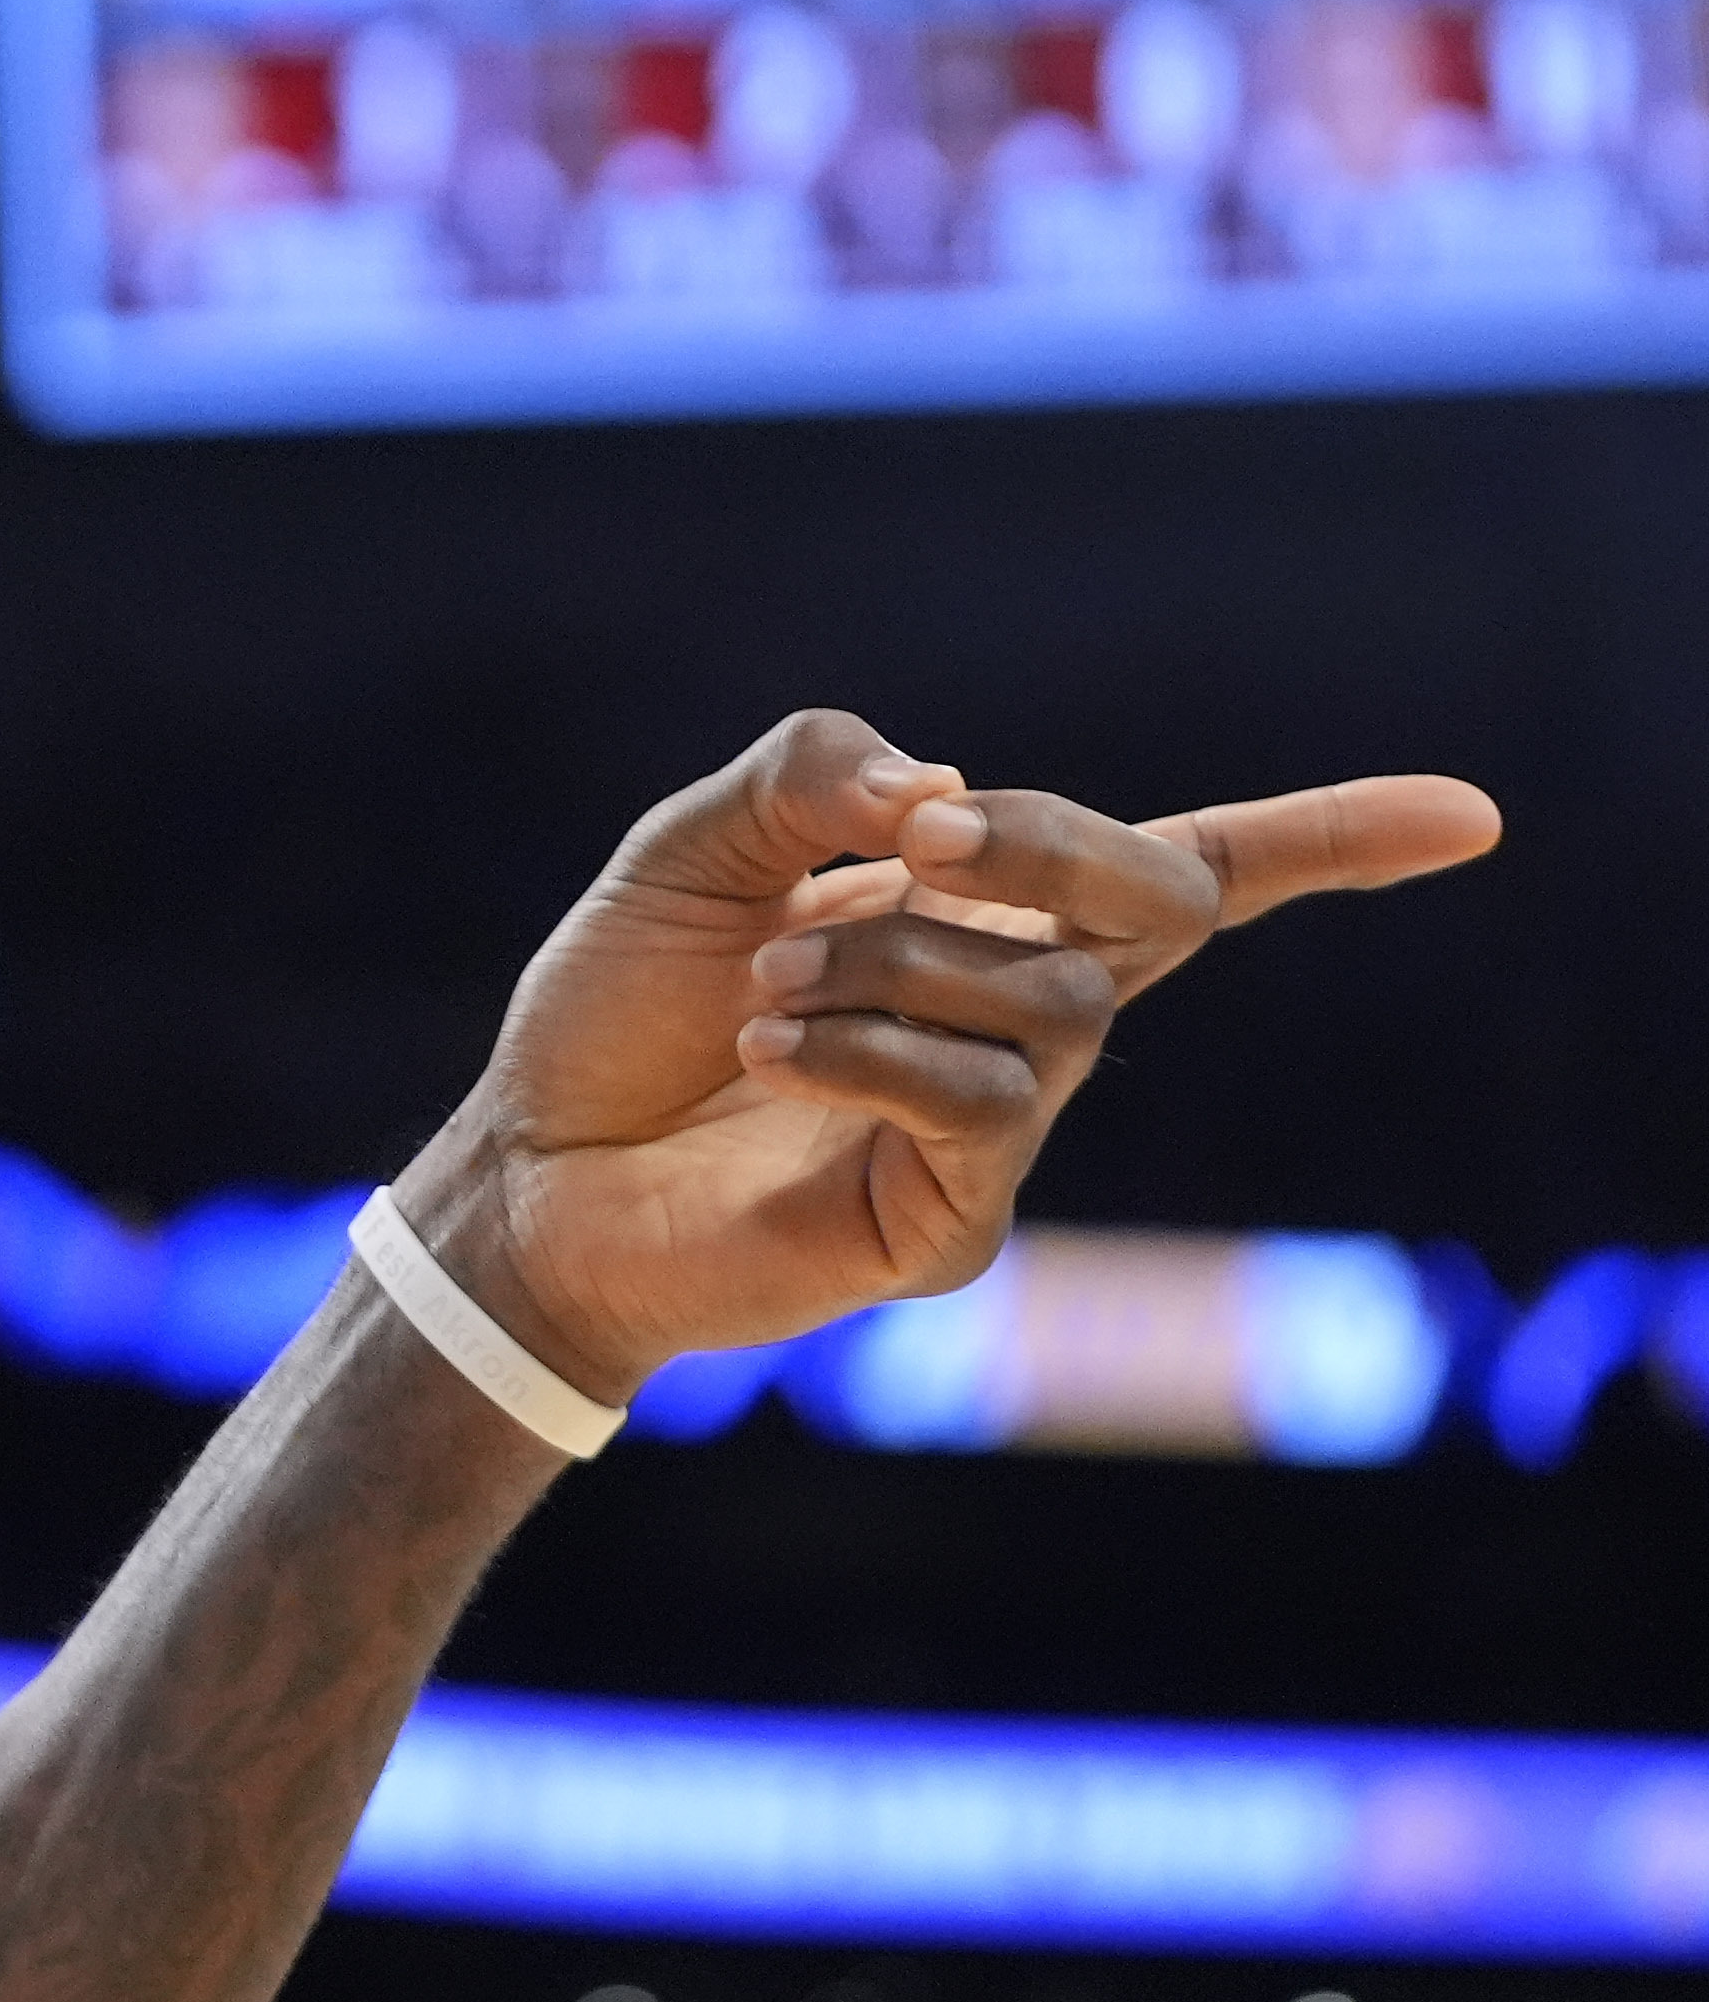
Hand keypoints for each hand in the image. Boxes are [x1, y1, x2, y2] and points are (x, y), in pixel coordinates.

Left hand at [398, 709, 1498, 1404]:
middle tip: (921, 837)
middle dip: (1056, 842)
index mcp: (982, 917)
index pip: (1192, 872)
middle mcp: (1021, 1017)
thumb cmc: (618, 1008)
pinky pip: (984, 1106)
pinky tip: (768, 1044)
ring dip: (890, 957)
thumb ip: (811, 779)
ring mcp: (1003, 1127)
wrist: (529, 1167)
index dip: (1332, 840)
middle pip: (1158, 898)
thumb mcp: (694, 849)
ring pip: (1049, 999)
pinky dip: (870, 1049)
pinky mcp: (954, 1222)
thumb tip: (946, 785)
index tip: (1472, 816)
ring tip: (761, 985)